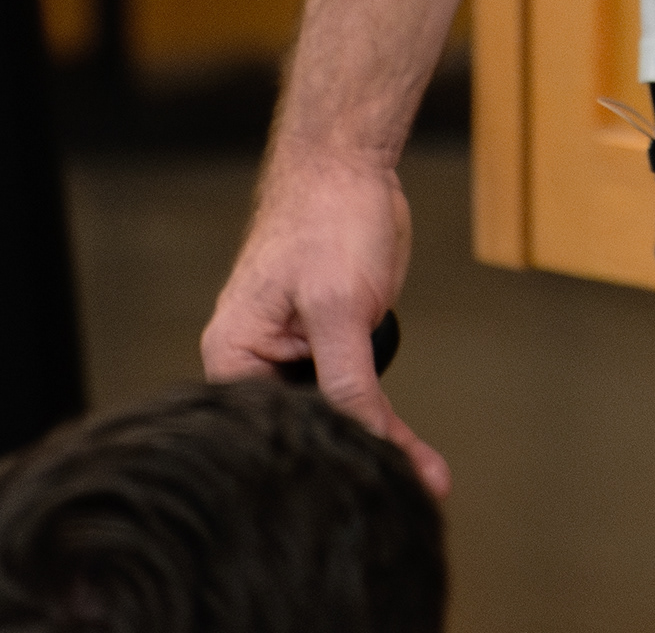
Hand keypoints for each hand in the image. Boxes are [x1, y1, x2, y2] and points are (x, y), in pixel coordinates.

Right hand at [201, 143, 446, 497]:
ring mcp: (293, 356)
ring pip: (333, 417)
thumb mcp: (339, 307)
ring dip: (377, 443)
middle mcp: (254, 364)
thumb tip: (366, 440)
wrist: (350, 167)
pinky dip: (385, 419)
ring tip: (422, 477)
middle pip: (303, 429)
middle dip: (355, 457)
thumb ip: (347, 379)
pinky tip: (418, 454)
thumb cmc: (327, 219)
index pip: (273, 431)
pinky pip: (354, 393)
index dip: (319, 460)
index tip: (367, 488)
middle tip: (410, 486)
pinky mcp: (328, 345)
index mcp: (233, 358)